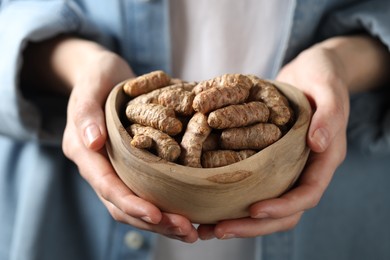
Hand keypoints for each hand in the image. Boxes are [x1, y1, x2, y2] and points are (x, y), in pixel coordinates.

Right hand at [58, 39, 196, 242]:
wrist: (103, 76)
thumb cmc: (98, 77)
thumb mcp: (91, 85)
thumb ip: (86, 113)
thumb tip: (92, 142)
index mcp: (85, 152)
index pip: (107, 185)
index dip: (131, 203)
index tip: (157, 214)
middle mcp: (100, 167)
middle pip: (123, 205)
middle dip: (154, 221)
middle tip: (186, 230)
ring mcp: (116, 169)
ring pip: (136, 205)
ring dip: (162, 222)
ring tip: (192, 231)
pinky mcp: (131, 167)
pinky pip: (147, 192)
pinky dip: (166, 206)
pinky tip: (188, 213)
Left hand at [198, 40, 349, 238]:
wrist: (309, 73)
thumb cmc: (323, 76)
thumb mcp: (329, 88)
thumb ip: (329, 114)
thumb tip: (318, 144)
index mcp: (324, 159)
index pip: (307, 194)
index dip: (283, 207)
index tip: (254, 209)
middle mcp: (304, 169)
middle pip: (283, 211)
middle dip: (253, 225)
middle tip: (219, 230)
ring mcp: (285, 167)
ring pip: (266, 203)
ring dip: (239, 219)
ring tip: (208, 227)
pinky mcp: (268, 160)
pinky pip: (252, 184)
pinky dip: (232, 196)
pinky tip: (207, 200)